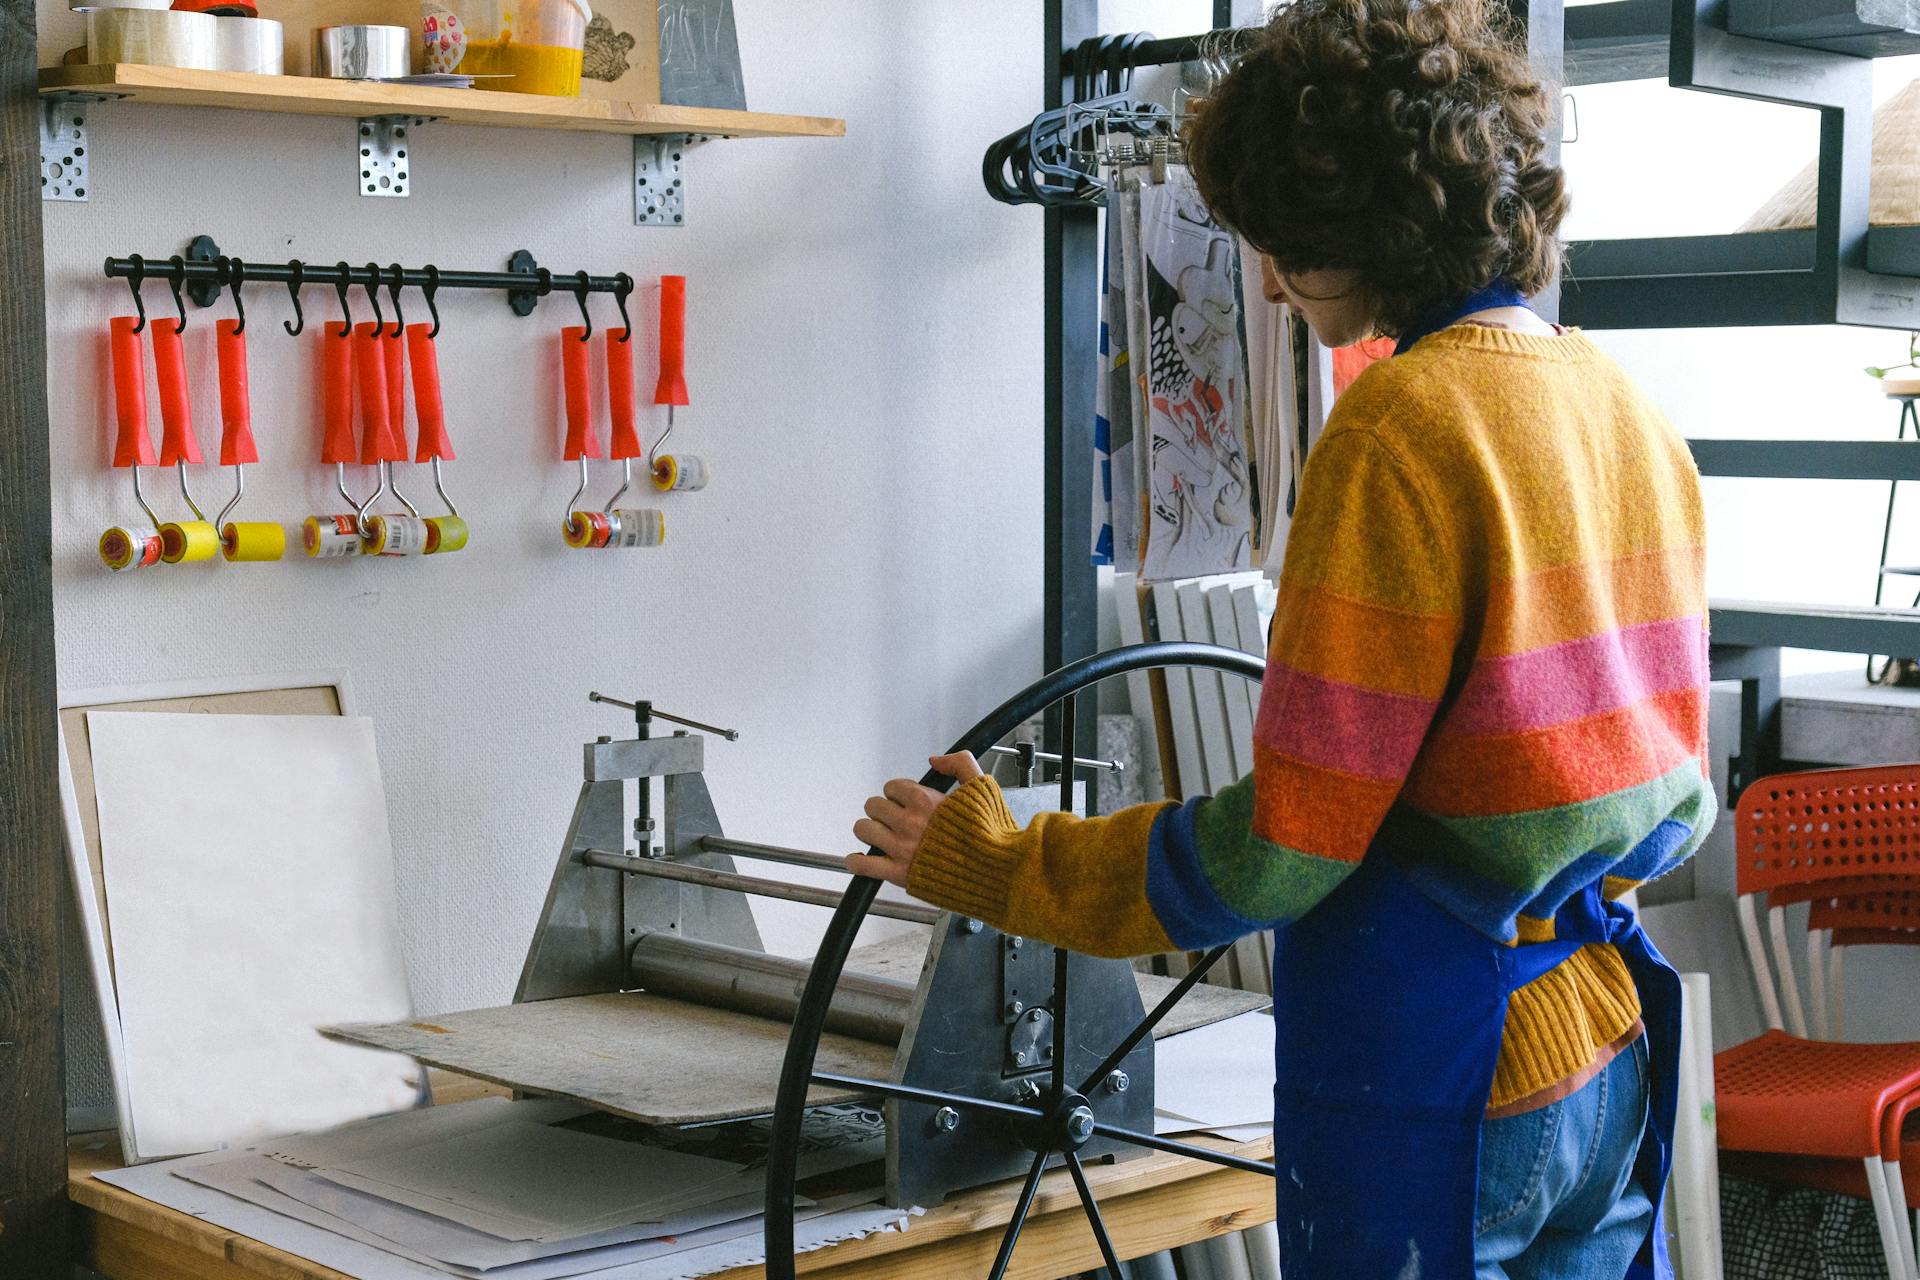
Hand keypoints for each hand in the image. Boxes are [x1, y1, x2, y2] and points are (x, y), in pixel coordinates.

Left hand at [845, 752, 983, 886]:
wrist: (997, 872)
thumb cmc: (991, 835)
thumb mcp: (983, 788)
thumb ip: (960, 763)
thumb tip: (935, 760)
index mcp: (925, 800)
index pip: (892, 787)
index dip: (898, 792)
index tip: (906, 801)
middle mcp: (910, 822)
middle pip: (873, 806)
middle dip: (882, 810)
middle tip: (892, 818)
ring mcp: (902, 848)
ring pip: (864, 830)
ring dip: (869, 831)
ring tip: (880, 836)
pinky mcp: (899, 874)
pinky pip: (863, 865)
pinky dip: (856, 862)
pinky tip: (860, 859)